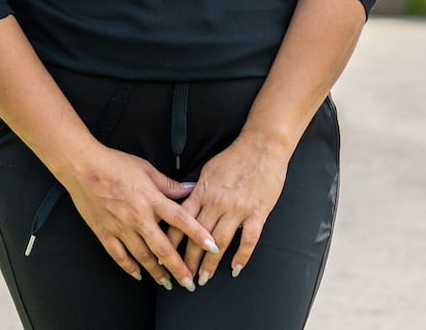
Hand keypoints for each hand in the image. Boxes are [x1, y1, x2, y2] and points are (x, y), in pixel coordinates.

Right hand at [61, 142, 218, 290]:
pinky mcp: (105, 233)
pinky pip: (119, 255)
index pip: (180, 219)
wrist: (83, 167)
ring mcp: (121, 227)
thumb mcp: (146, 169)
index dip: (198, 233)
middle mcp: (138, 217)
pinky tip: (138, 275)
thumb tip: (190, 189)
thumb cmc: (115, 164)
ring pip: (142, 256)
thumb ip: (169, 185)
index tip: (212, 247)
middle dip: (178, 267)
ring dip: (157, 272)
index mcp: (151, 199)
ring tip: (167, 283)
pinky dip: (129, 267)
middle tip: (190, 283)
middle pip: (163, 247)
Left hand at [173, 128, 291, 283]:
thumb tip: (183, 206)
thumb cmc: (234, 157)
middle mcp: (218, 203)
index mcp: (203, 191)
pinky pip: (248, 241)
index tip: (163, 257)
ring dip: (210, 264)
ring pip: (220, 242)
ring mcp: (238, 209)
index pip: (181, 221)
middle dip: (188, 260)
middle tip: (182, 278)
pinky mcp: (258, 214)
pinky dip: (241, 257)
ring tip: (203, 279)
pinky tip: (234, 269)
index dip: (171, 241)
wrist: (262, 146)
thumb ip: (196, 191)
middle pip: (198, 237)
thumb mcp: (208, 170)